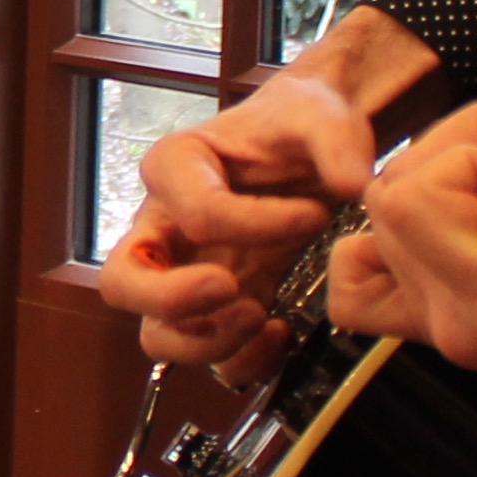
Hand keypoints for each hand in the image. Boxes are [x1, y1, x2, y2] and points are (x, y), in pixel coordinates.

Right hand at [94, 66, 385, 386]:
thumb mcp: (321, 117)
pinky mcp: (216, 306)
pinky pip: (207, 353)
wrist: (314, 148)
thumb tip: (352, 182)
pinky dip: (240, 360)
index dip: (257, 223)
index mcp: (175, 167)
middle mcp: (164, 225)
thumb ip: (336, 142)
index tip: (315, 214)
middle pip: (124, 282)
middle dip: (173, 298)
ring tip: (262, 315)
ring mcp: (183, 273)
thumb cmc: (301, 126)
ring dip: (206, 339)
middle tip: (231, 289)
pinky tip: (279, 333)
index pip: (195, 212)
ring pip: (156, 332)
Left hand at [326, 27, 476, 428]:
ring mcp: (462, 343)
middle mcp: (464, 331)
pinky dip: (397, 248)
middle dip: (456, 168)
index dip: (469, 158)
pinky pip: (375, 292)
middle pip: (388, 204)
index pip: (405, 198)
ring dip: (439, 200)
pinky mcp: (470, 342)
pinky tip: (468, 229)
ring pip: (379, 239)